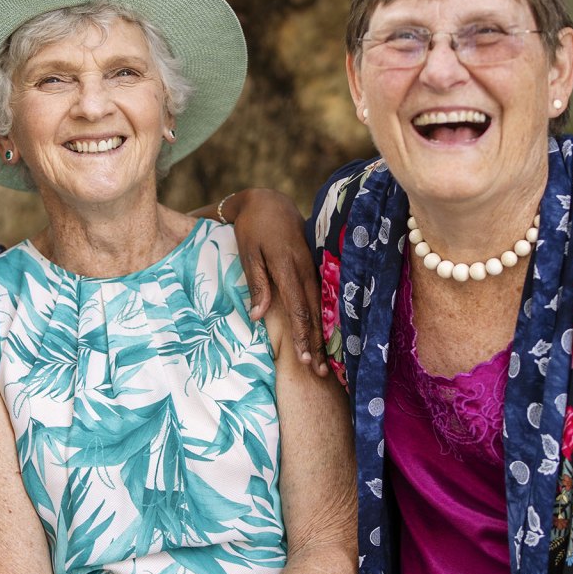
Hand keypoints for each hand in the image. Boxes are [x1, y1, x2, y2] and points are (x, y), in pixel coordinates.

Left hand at [224, 189, 325, 374]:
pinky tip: (324, 336)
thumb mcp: (248, 252)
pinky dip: (323, 319)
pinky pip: (320, 297)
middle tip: (320, 373)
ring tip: (324, 362)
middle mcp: (305, 269)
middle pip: (314, 313)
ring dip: (322, 335)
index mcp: (288, 266)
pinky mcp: (313, 266)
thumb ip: (256, 283)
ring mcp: (312, 267)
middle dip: (317, 344)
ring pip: (320, 307)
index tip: (304, 360)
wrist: (268, 201)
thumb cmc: (252, 228)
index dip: (302, 335)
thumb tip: (257, 316)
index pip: (299, 308)